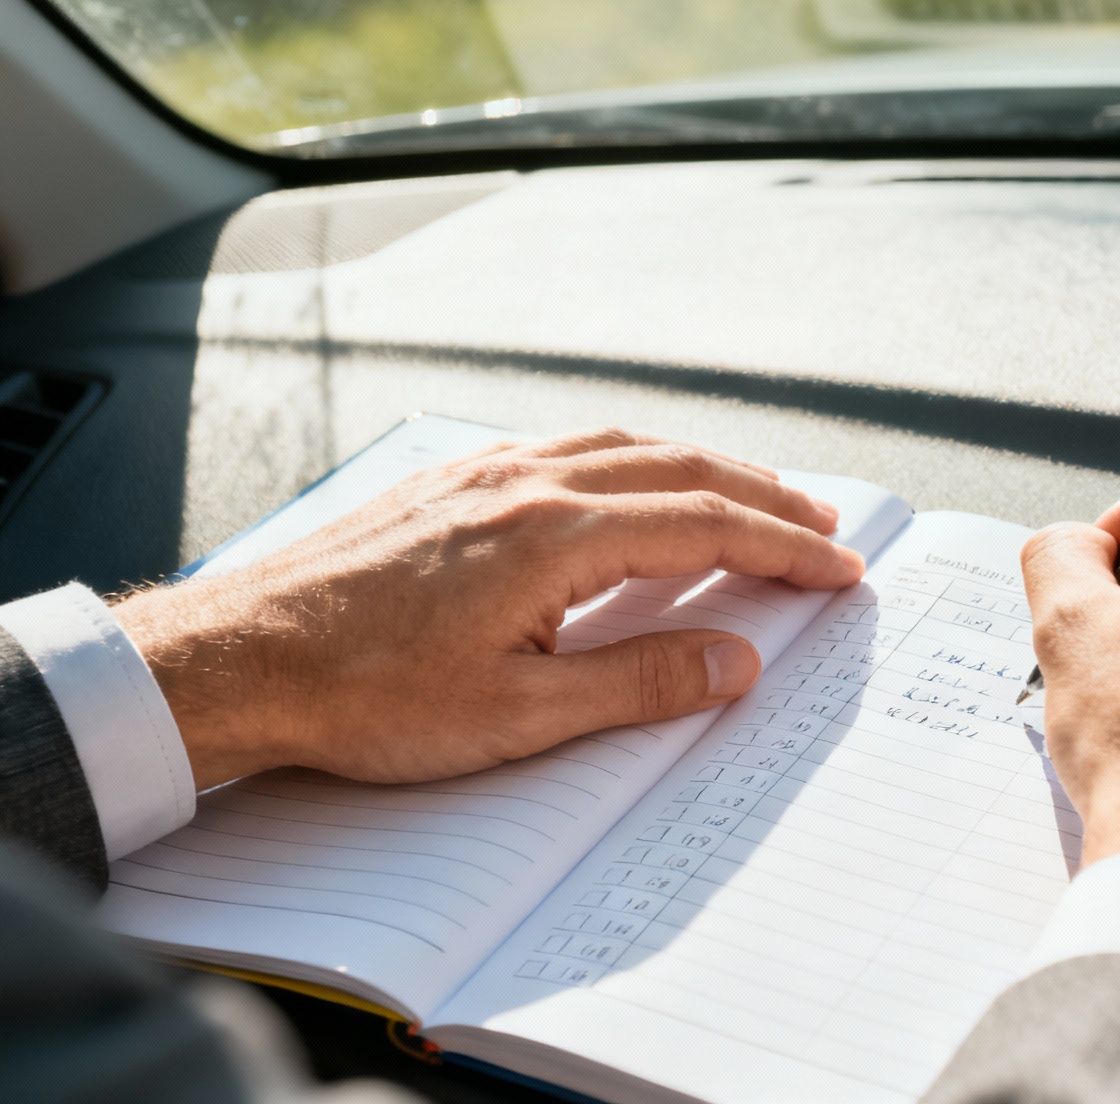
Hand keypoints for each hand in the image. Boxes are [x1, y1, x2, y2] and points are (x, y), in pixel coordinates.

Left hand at [113, 430, 864, 790]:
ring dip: (704, 469)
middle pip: (680, 471)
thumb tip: (736, 660)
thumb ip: (640, 681)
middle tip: (825, 525)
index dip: (785, 547)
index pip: (706, 527)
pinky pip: (571, 446)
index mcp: (553, 535)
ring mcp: (485, 474)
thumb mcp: (517, 715)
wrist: (237, 660)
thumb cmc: (360, 696)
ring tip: (753, 496)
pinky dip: (636, 457)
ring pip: (626, 446)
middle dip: (765, 497)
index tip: (839, 567)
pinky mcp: (452, 484)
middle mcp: (526, 483)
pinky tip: (637, 481)